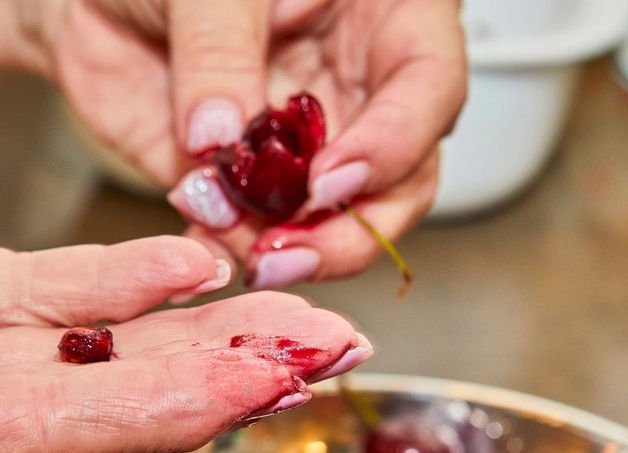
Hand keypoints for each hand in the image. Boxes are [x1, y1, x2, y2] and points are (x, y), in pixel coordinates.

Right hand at [0, 194, 368, 452]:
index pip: (30, 439)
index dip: (148, 408)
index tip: (256, 382)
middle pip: (82, 399)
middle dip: (207, 371)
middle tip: (324, 348)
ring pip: (64, 339)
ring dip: (175, 321)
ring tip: (277, 303)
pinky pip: (12, 292)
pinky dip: (91, 276)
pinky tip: (170, 261)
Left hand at [43, 0, 465, 287]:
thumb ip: (216, 51)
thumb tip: (219, 138)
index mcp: (380, 17)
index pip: (428, 84)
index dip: (393, 143)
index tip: (328, 181)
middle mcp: (353, 89)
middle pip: (401, 179)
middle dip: (350, 232)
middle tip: (288, 254)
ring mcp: (304, 145)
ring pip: (333, 222)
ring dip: (286, 249)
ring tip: (229, 242)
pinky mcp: (248, 186)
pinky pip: (255, 234)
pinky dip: (229, 249)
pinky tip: (200, 241)